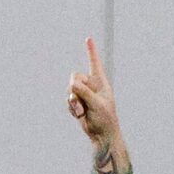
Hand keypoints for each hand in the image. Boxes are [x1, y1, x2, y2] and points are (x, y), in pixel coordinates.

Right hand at [68, 38, 128, 173]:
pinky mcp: (77, 102)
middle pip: (75, 76)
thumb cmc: (105, 119)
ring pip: (69, 89)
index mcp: (101, 82)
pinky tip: (80, 115)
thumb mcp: (97, 104)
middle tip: (81, 100)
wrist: (101, 134)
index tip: (88, 39)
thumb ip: (85, 92)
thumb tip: (72, 84)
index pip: (95, 63)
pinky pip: (68, 99)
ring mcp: (83, 93)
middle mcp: (91, 85)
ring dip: (73, 101)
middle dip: (75, 88)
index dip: (91, 51)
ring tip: (82, 111)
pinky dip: (71, 108)